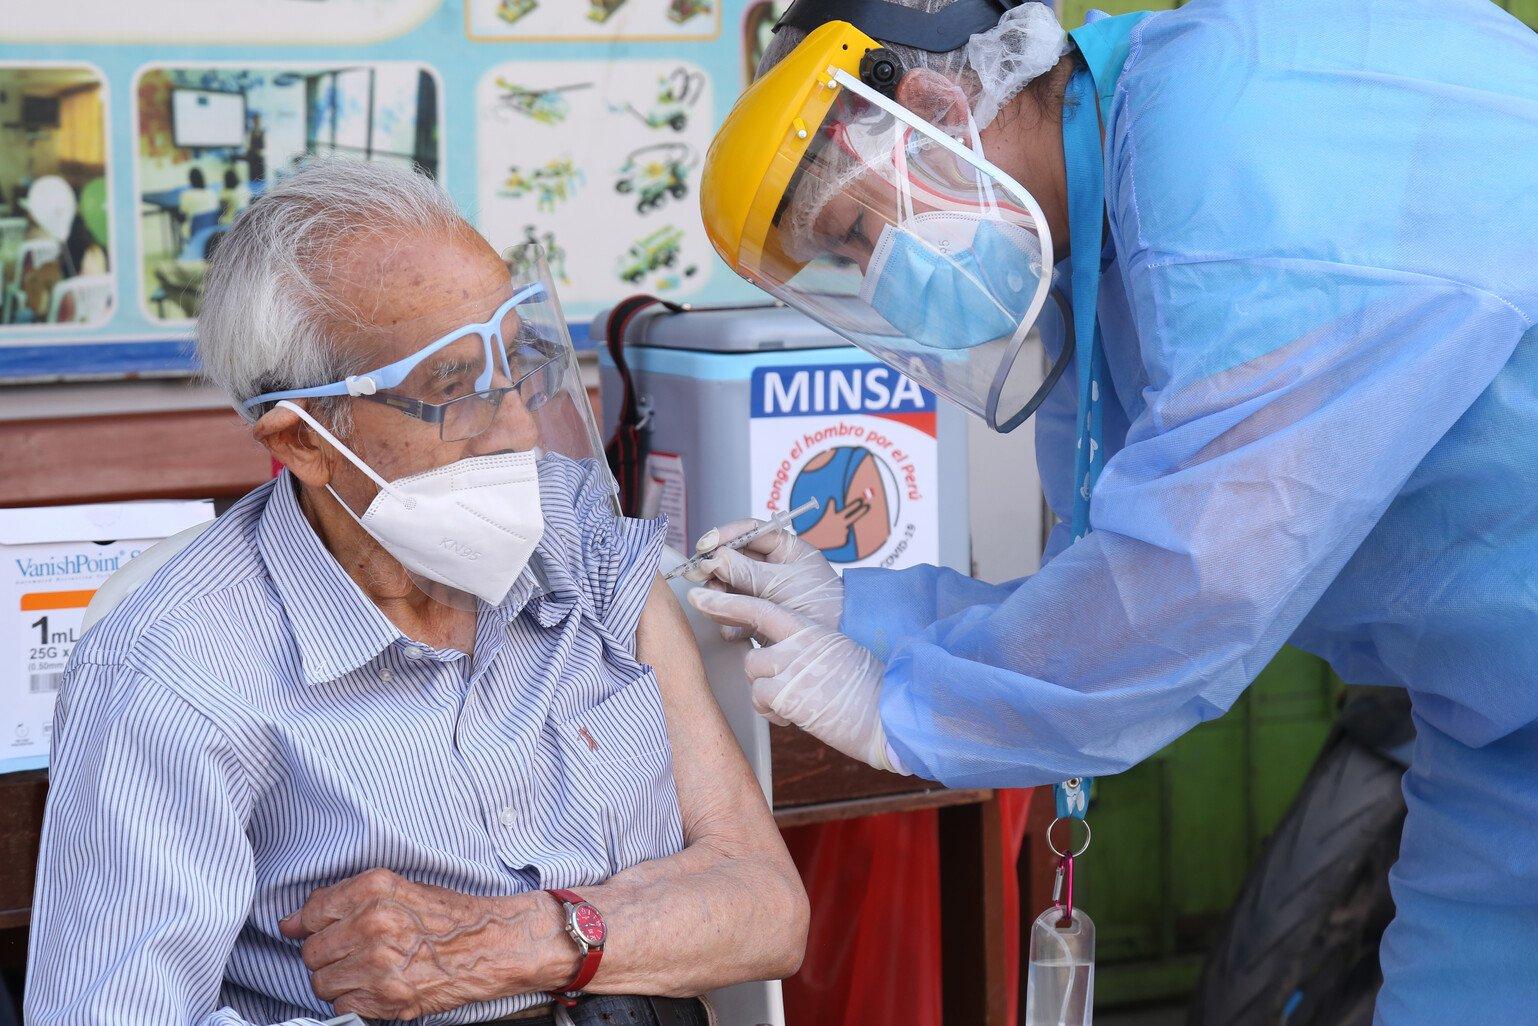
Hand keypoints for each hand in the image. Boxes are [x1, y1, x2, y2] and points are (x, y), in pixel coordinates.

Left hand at [279, 868, 575, 1019]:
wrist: (491, 945)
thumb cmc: (448, 917)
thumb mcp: (398, 889)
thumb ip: (343, 901)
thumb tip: (291, 924)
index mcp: (374, 889)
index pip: (313, 912)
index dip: (315, 925)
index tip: (323, 931)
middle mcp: (373, 923)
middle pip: (313, 951)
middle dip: (328, 955)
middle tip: (355, 951)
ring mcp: (379, 963)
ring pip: (322, 981)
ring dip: (339, 979)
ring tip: (368, 970)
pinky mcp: (387, 997)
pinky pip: (342, 1004)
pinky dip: (355, 999)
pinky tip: (377, 986)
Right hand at [684, 518, 842, 642]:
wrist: (836, 641)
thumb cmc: (820, 606)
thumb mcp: (781, 584)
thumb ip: (746, 572)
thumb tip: (713, 558)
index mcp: (785, 548)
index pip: (749, 531)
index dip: (724, 535)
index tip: (705, 545)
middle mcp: (773, 566)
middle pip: (733, 557)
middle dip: (715, 567)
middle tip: (698, 575)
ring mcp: (766, 591)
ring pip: (729, 585)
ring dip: (718, 594)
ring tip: (715, 605)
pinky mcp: (760, 615)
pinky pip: (736, 610)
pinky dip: (729, 618)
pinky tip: (730, 629)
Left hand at [697, 591, 903, 773]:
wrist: (886, 714)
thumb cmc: (868, 687)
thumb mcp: (838, 651)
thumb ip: (807, 645)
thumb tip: (783, 652)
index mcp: (810, 628)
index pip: (759, 608)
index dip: (726, 603)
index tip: (699, 596)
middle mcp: (796, 644)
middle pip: (751, 655)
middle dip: (760, 673)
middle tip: (778, 684)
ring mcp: (789, 669)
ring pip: (755, 678)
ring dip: (770, 694)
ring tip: (803, 700)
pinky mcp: (785, 696)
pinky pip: (761, 701)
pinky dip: (774, 712)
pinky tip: (800, 714)